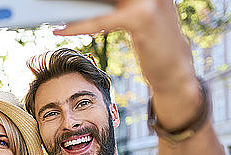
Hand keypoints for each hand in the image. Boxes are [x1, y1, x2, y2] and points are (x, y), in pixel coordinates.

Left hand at [53, 0, 172, 36]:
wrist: (176, 71)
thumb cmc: (155, 44)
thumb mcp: (138, 16)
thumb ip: (118, 4)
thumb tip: (87, 2)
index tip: (68, 1)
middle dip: (82, 0)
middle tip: (58, 2)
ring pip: (100, 0)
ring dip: (74, 7)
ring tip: (54, 14)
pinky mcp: (141, 17)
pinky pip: (101, 20)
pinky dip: (79, 25)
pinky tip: (61, 30)